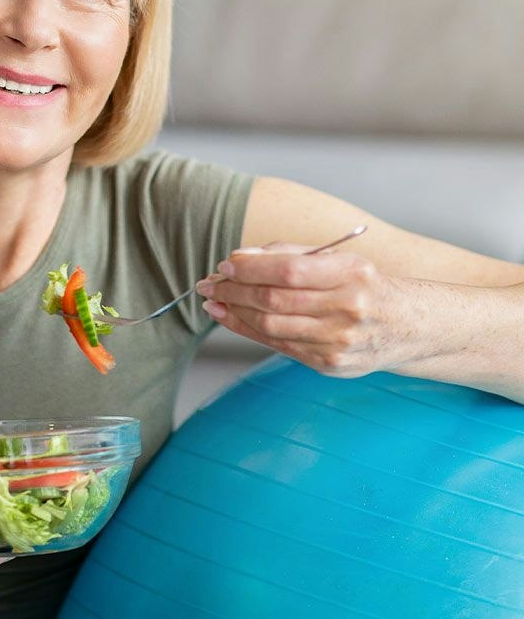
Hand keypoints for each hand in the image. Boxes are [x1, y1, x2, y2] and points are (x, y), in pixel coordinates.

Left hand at [195, 242, 413, 376]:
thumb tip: (239, 258)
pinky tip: (231, 318)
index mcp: (352, 274)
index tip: (226, 265)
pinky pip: (278, 345)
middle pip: (275, 300)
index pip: (290, 270)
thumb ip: (290, 254)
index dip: (251, 268)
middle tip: (210, 283)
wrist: (408, 327)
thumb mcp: (339, 259)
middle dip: (233, 291)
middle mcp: (348, 309)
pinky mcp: (329, 364)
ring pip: (271, 326)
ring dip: (234, 312)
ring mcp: (339, 341)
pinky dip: (248, 330)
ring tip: (215, 300)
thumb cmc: (364, 286)